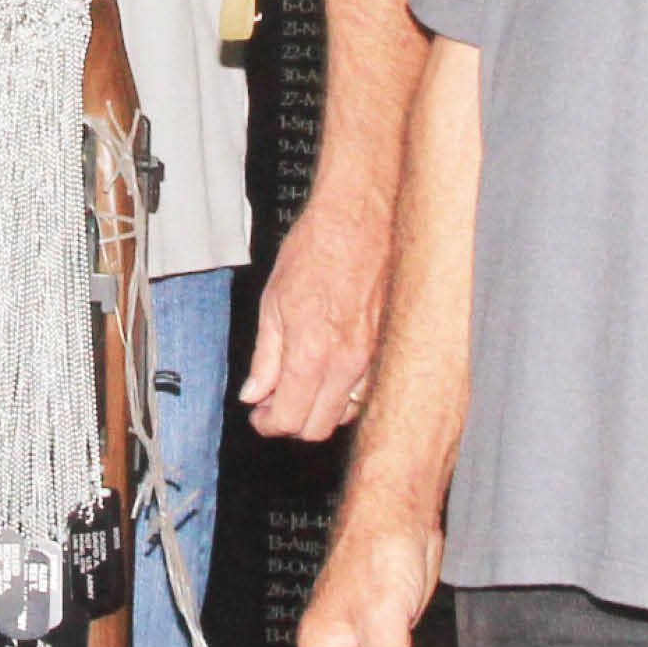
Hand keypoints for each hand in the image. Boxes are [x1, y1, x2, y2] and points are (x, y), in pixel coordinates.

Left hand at [240, 185, 385, 440]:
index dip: (269, 424)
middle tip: (276, 402)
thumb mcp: (274, 303)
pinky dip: (348, 392)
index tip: (260, 416)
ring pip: (347, 413)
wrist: (362, 219)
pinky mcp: (392, 348)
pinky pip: (369, 390)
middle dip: (292, 421)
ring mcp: (375, 358)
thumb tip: (255, 394)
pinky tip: (333, 368)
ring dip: (322, 408)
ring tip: (304, 382)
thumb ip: (265, 357)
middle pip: (320, 427)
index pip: (290, 418)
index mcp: (313, 353)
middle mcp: (349, 363)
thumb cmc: (317, 249)